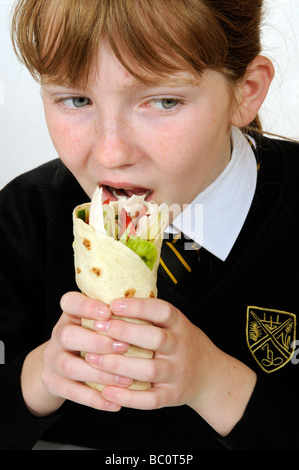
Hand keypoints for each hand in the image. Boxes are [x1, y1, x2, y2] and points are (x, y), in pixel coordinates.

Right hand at [21, 292, 132, 415]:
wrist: (64, 361)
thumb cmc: (95, 335)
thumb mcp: (99, 321)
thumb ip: (117, 316)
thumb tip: (150, 312)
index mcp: (71, 313)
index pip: (70, 302)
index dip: (87, 306)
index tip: (109, 311)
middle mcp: (59, 334)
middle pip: (67, 335)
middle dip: (97, 342)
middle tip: (125, 347)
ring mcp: (53, 359)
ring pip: (69, 366)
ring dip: (100, 373)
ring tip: (127, 379)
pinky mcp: (53, 382)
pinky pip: (71, 392)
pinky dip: (94, 399)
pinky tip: (115, 404)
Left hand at [83, 296, 214, 409]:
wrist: (209, 375)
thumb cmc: (182, 344)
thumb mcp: (174, 324)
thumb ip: (149, 315)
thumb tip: (110, 299)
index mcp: (180, 325)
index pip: (162, 311)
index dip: (138, 307)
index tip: (113, 304)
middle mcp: (180, 348)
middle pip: (155, 339)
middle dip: (125, 332)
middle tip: (98, 327)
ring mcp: (177, 373)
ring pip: (149, 370)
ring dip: (119, 364)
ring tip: (92, 358)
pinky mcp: (171, 396)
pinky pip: (149, 399)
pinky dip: (127, 397)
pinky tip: (106, 391)